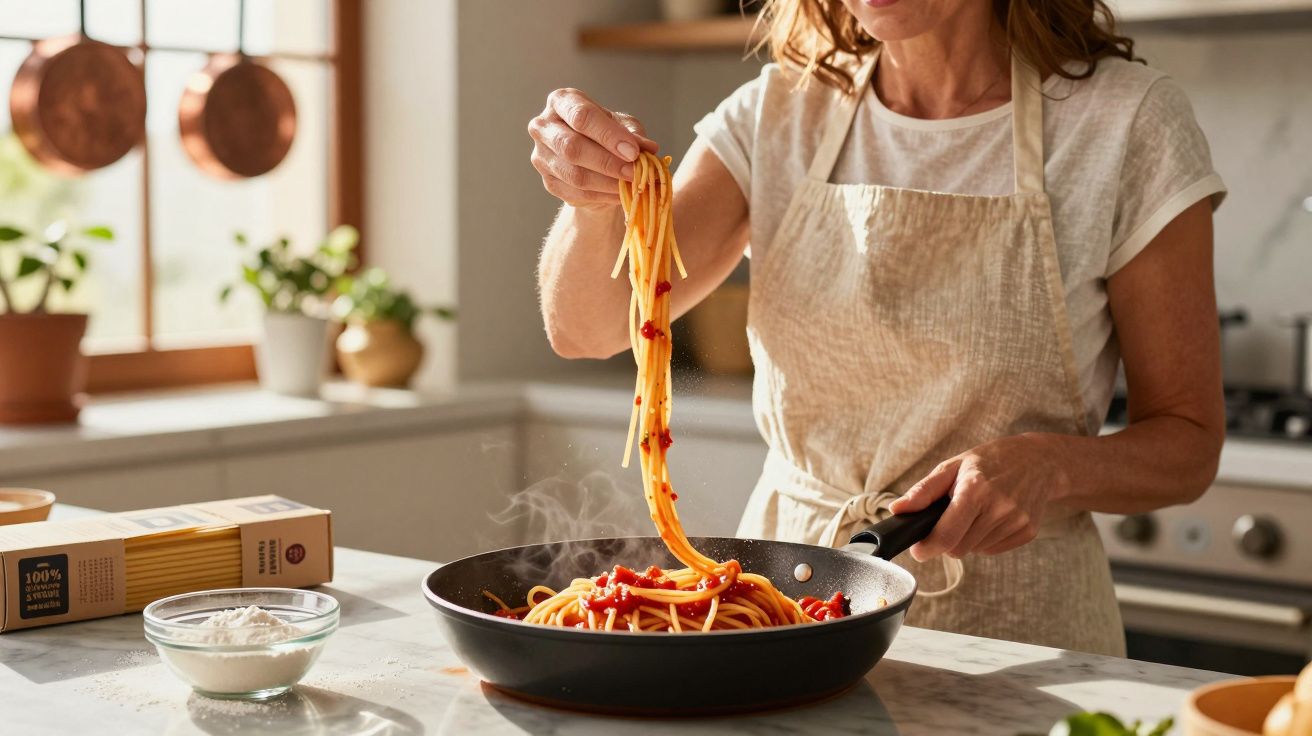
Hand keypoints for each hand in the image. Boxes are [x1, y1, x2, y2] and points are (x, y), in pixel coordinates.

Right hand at [528, 88, 657, 209]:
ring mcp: (541, 156)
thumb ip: (633, 134)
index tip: (634, 152)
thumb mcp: (623, 126)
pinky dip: (603, 196)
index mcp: (562, 101)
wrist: (593, 162)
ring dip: (608, 183)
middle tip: (635, 172)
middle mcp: (544, 126)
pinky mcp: (548, 182)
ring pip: (574, 174)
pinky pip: (575, 193)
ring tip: (632, 185)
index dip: (608, 135)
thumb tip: (648, 148)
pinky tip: (621, 194)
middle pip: (572, 147)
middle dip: (608, 162)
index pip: (581, 116)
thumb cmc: (607, 135)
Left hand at [888, 434, 1070, 560]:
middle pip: (958, 548)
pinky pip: (992, 549)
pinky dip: (985, 539)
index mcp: (976, 489)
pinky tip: (991, 517)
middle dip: (947, 539)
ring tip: (976, 511)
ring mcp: (1017, 521)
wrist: (1039, 460)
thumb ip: (923, 491)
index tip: (918, 549)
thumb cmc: (990, 461)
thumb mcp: (953, 466)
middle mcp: (999, 508)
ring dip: (967, 538)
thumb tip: (897, 510)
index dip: (927, 547)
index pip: (946, 535)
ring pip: (975, 550)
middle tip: (951, 517)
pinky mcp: (1028, 532)